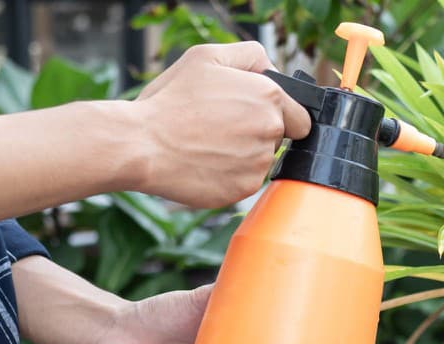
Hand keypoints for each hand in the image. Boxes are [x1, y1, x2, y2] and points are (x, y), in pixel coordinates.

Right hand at [131, 42, 311, 207]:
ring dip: (241, 154)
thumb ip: (249, 55)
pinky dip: (227, 175)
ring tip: (206, 144)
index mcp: (269, 97)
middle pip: (278, 138)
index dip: (281, 115)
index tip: (254, 116)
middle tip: (219, 127)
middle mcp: (270, 131)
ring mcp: (257, 164)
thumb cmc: (171, 101)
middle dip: (255, 132)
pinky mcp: (242, 189)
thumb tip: (270, 67)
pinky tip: (203, 162)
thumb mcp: (206, 56)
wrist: (142, 145)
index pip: (301, 117)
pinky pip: (243, 181)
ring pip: (259, 161)